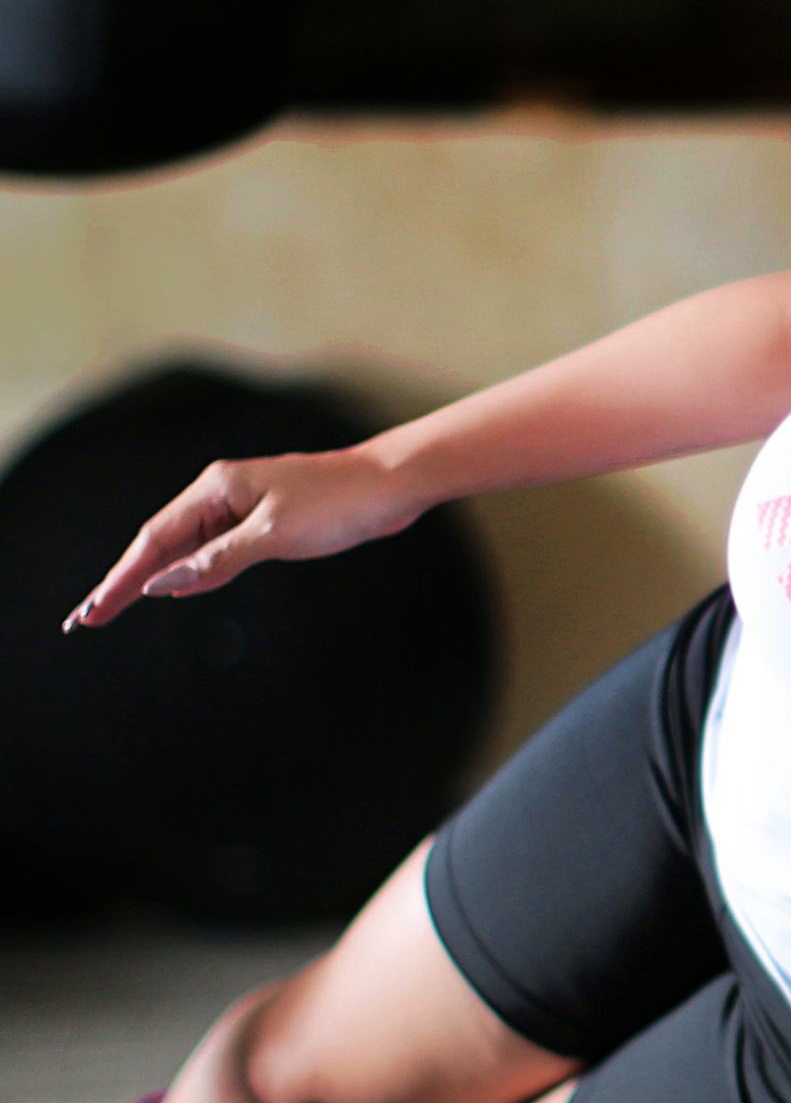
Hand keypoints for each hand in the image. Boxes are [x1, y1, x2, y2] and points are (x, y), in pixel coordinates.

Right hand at [62, 443, 411, 630]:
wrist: (393, 484)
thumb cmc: (339, 503)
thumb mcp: (273, 536)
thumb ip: (215, 561)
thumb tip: (162, 584)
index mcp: (216, 488)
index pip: (154, 540)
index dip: (120, 579)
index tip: (92, 610)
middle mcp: (221, 495)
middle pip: (160, 544)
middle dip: (123, 582)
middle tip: (86, 618)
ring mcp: (241, 509)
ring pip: (185, 549)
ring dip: (152, 579)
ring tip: (112, 607)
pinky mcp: (263, 523)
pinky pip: (214, 552)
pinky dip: (190, 573)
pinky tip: (174, 588)